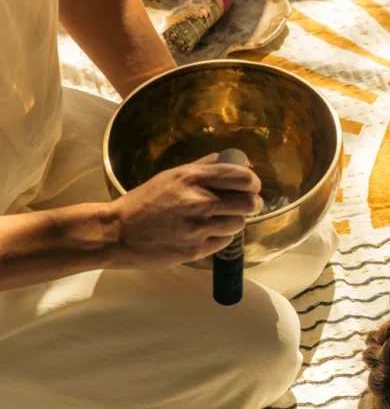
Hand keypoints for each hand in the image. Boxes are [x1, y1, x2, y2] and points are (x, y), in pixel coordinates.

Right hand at [106, 154, 263, 267]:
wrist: (117, 233)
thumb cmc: (144, 202)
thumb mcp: (171, 176)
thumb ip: (204, 167)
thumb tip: (234, 159)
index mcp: (193, 178)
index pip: (243, 177)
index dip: (252, 183)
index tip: (251, 186)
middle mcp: (199, 201)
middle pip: (249, 203)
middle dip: (252, 204)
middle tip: (246, 205)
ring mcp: (198, 227)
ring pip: (239, 223)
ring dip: (234, 221)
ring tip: (219, 220)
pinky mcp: (196, 249)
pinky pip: (225, 241)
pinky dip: (221, 237)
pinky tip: (206, 233)